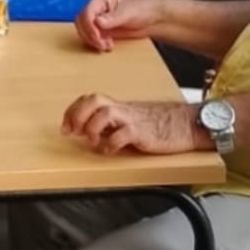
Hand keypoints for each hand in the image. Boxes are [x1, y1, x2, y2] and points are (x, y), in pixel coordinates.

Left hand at [60, 95, 199, 155]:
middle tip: (72, 131)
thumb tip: (88, 132)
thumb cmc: (157, 124)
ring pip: (105, 112)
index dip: (73, 110)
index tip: (65, 125)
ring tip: (93, 141)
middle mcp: (122, 109)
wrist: (183, 123)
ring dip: (93, 127)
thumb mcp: (130, 121)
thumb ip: (111, 124)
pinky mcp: (143, 132)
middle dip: (78, 113)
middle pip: (94, 99)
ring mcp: (132, 119)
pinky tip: (109, 150)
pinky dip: (111, 143)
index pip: (89, 99)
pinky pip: (123, 134)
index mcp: (118, 106)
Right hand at [74, 0, 158, 51]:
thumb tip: (97, 22)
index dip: (88, 25)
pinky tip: (108, 46)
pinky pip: (92, 37)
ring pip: (84, 31)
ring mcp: (99, 20)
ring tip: (106, 46)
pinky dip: (96, 43)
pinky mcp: (103, 31)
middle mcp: (97, 9)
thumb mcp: (128, 13)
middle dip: (89, 34)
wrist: (152, 19)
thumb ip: (113, 18)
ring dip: (92, 40)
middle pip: (81, 22)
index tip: (97, 37)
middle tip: (102, 44)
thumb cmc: (141, 9)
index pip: (86, 12)